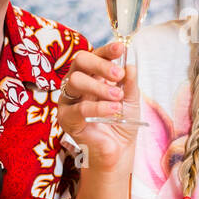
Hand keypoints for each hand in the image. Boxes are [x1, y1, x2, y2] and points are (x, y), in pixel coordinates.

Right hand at [57, 41, 140, 172]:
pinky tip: (112, 109)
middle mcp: (77, 83)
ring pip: (75, 81)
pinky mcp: (66, 119)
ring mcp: (69, 100)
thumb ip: (130, 82)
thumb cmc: (122, 121)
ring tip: (118, 96)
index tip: (120, 48)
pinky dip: (97, 107)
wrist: (119, 149)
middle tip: (118, 75)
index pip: (95, 55)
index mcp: (92, 74)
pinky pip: (79, 108)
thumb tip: (129, 65)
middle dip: (100, 65)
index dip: (106, 50)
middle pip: (80, 61)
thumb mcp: (132, 99)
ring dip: (99, 87)